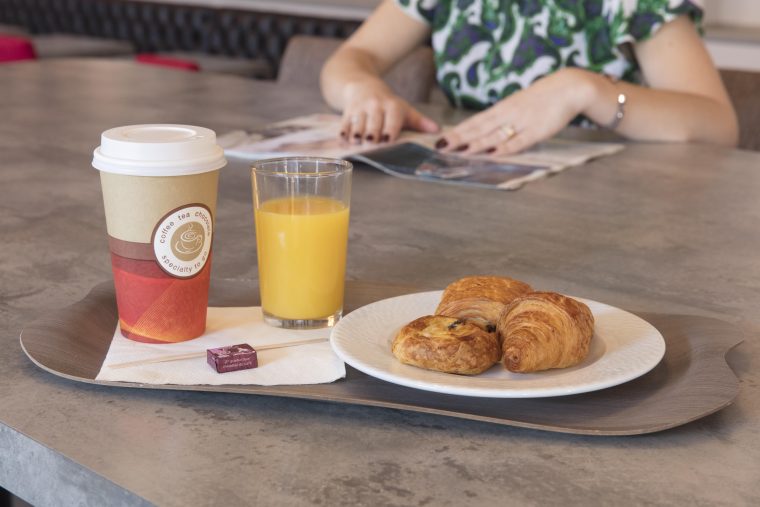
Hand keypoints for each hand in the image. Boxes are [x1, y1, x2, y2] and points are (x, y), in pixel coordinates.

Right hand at [340, 79, 438, 143]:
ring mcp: (360, 108)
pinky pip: (344, 122)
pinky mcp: (347, 110)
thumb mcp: (403, 109)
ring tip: (356, 141)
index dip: (390, 129)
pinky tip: (342, 139)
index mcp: (393, 107)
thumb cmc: (386, 102)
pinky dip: (343, 131)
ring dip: (357, 132)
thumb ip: (419, 122)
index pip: (392, 119)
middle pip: (374, 122)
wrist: (361, 84)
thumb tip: (438, 131)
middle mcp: (376, 106)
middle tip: (371, 142)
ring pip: (358, 122)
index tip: (388, 139)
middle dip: (372, 132)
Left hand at [438, 68, 595, 154]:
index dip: (459, 131)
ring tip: (460, 151)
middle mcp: (508, 114)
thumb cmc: (542, 98)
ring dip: (477, 144)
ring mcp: (522, 122)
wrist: (568, 87)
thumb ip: (502, 117)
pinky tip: (493, 154)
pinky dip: (505, 148)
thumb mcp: (518, 104)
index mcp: (503, 108)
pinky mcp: (537, 131)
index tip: (442, 139)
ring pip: (496, 135)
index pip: (476, 122)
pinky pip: (519, 141)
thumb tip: (483, 131)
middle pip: (480, 128)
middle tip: (442, 146)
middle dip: (460, 138)